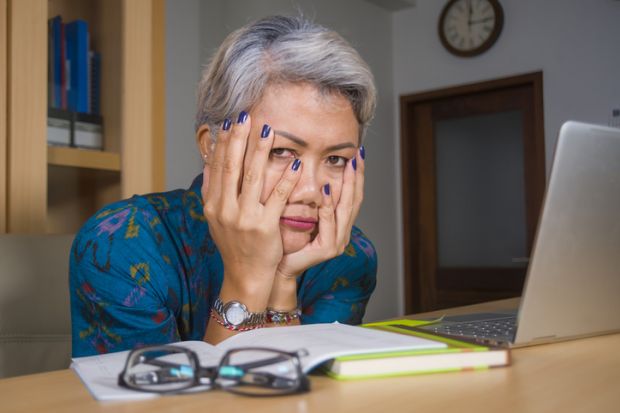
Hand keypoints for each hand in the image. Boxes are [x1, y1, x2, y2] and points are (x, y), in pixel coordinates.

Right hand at [202, 113, 301, 297]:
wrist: (245, 276)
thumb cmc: (234, 245)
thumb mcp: (216, 219)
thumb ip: (212, 191)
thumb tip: (209, 162)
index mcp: (214, 205)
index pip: (219, 167)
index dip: (225, 143)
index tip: (231, 122)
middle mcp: (226, 210)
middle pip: (233, 167)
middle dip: (240, 139)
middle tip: (247, 116)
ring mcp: (245, 218)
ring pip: (254, 178)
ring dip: (261, 152)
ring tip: (269, 131)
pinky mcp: (265, 227)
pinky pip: (277, 198)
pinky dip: (285, 180)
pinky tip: (293, 164)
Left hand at [275, 147, 364, 279]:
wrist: (277, 266)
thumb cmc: (286, 239)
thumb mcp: (301, 213)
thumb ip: (311, 198)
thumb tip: (309, 167)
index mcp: (338, 224)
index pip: (352, 195)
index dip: (356, 175)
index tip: (357, 153)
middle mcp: (342, 232)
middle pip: (355, 199)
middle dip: (357, 176)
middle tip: (358, 155)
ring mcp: (338, 242)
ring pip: (345, 209)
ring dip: (347, 186)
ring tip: (349, 167)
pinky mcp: (328, 249)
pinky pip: (329, 223)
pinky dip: (328, 206)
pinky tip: (326, 191)